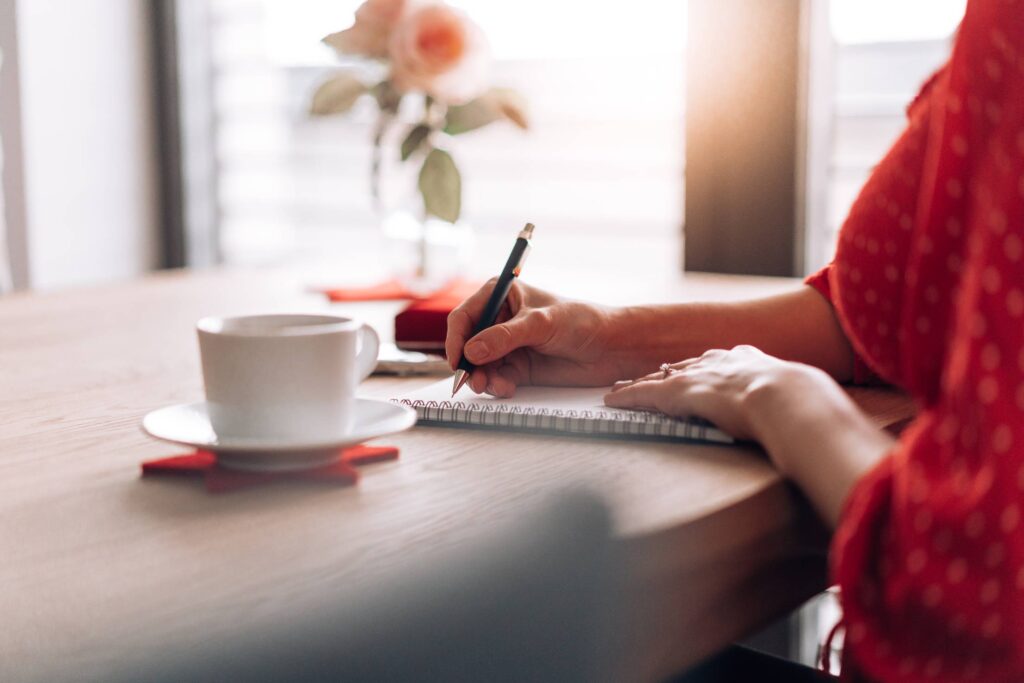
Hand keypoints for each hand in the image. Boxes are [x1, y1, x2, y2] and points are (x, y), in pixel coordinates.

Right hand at [445, 280, 624, 395]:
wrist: (610, 348)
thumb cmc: (581, 322)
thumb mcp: (541, 324)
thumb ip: (505, 337)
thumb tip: (472, 351)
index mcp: (502, 295)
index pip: (466, 316)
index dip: (456, 338)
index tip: (458, 359)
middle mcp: (500, 320)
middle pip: (468, 344)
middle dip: (468, 364)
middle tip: (473, 381)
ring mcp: (508, 346)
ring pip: (480, 365)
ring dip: (482, 378)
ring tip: (492, 387)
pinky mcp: (518, 368)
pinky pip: (496, 379)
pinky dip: (497, 386)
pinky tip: (508, 388)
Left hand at [603, 345, 816, 441]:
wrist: (787, 398)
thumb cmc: (800, 404)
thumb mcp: (797, 398)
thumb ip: (790, 405)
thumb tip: (806, 421)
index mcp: (749, 361)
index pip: (717, 364)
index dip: (702, 371)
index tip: (693, 374)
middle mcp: (719, 362)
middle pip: (683, 366)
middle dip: (665, 372)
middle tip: (648, 376)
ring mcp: (698, 375)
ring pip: (660, 377)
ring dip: (640, 384)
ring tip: (621, 388)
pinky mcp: (679, 391)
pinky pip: (646, 393)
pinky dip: (628, 396)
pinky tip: (612, 399)